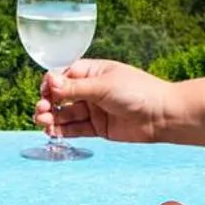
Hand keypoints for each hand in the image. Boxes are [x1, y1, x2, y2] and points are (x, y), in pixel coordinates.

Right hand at [33, 58, 173, 143]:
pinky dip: (62, 131)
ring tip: (42, 121)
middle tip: (41, 110)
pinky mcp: (99, 128)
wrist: (163, 116)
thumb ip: (75, 87)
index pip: (63, 76)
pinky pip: (76, 129)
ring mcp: (94, 109)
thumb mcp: (103, 86)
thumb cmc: (138, 92)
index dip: (51, 84)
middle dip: (49, 103)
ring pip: (66, 114)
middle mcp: (91, 90)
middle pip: (62, 96)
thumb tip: (49, 81)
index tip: (45, 93)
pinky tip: (51, 131)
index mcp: (93, 72)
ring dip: (52, 117)